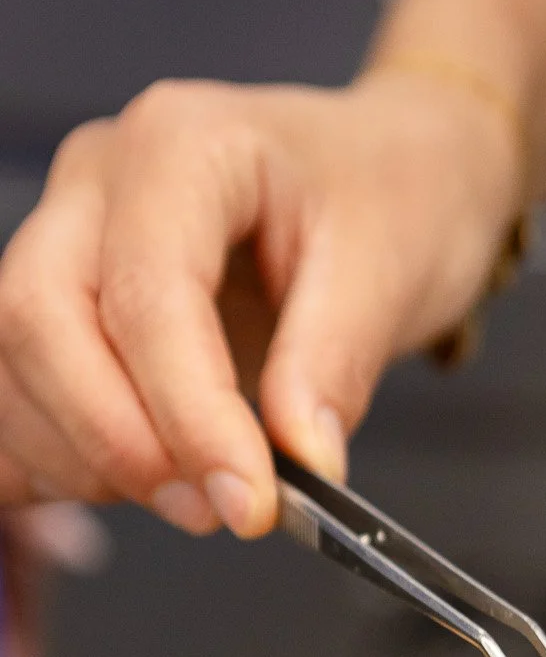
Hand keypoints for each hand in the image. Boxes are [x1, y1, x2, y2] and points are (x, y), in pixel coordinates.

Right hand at [0, 71, 521, 534]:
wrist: (395, 169)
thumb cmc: (392, 196)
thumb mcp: (391, 269)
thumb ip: (334, 364)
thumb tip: (299, 462)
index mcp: (182, 146)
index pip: (147, 294)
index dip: (188, 415)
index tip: (248, 501)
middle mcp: (101, 180)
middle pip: (39, 321)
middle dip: (116, 441)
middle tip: (215, 510)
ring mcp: (66, 235)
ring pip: (10, 362)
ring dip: (81, 459)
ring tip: (192, 498)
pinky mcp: (62, 300)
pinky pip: (11, 387)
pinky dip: (48, 456)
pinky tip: (125, 489)